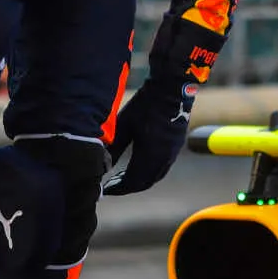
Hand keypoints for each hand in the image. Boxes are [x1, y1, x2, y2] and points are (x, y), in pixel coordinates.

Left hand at [104, 77, 191, 195]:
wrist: (172, 89)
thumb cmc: (145, 104)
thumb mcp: (124, 125)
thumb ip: (113, 147)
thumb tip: (102, 165)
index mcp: (149, 155)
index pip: (132, 182)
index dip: (118, 188)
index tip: (105, 189)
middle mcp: (163, 159)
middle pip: (144, 183)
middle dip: (126, 187)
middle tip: (111, 185)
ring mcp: (172, 153)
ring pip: (154, 177)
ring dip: (138, 181)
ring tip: (122, 178)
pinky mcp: (176, 146)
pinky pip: (162, 168)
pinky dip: (148, 173)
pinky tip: (138, 166)